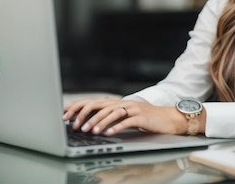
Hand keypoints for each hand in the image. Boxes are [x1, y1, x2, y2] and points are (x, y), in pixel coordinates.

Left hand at [63, 98, 188, 135]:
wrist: (168, 118)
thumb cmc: (146, 119)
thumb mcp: (125, 117)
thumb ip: (111, 118)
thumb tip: (91, 124)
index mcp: (117, 103)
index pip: (93, 102)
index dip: (79, 107)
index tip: (66, 114)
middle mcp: (123, 103)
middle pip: (100, 105)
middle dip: (85, 114)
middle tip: (75, 125)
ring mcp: (133, 109)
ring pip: (112, 113)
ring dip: (99, 122)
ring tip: (90, 131)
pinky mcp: (141, 117)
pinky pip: (127, 121)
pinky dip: (117, 126)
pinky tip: (110, 133)